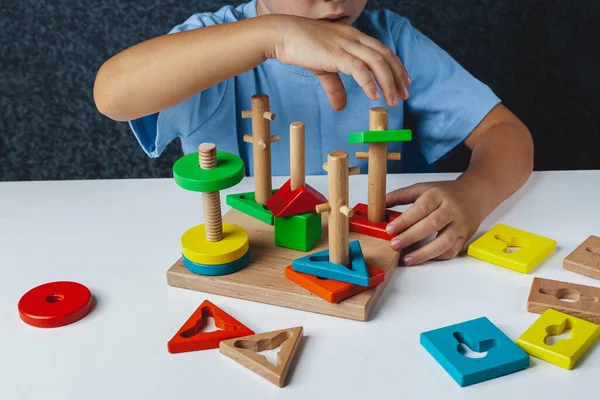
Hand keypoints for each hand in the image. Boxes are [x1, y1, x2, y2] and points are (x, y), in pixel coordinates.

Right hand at [267, 15, 410, 109]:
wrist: (282, 35)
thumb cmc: (302, 47)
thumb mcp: (323, 69)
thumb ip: (335, 87)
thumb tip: (340, 106)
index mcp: (354, 38)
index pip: (382, 51)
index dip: (396, 66)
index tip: (404, 83)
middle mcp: (354, 38)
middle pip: (385, 56)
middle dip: (398, 76)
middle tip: (405, 95)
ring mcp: (346, 45)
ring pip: (376, 62)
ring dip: (388, 82)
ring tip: (393, 100)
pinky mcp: (335, 54)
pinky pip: (358, 69)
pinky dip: (369, 83)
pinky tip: (374, 96)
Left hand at [385, 180, 484, 265]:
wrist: (476, 194)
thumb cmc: (446, 193)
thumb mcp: (423, 188)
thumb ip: (402, 195)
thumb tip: (381, 203)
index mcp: (438, 195)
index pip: (421, 208)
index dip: (404, 220)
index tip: (390, 229)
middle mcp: (451, 209)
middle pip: (432, 225)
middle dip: (411, 237)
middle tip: (394, 245)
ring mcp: (460, 225)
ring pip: (444, 241)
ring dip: (424, 253)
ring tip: (407, 259)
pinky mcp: (465, 237)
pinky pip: (452, 250)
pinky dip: (437, 257)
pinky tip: (423, 258)